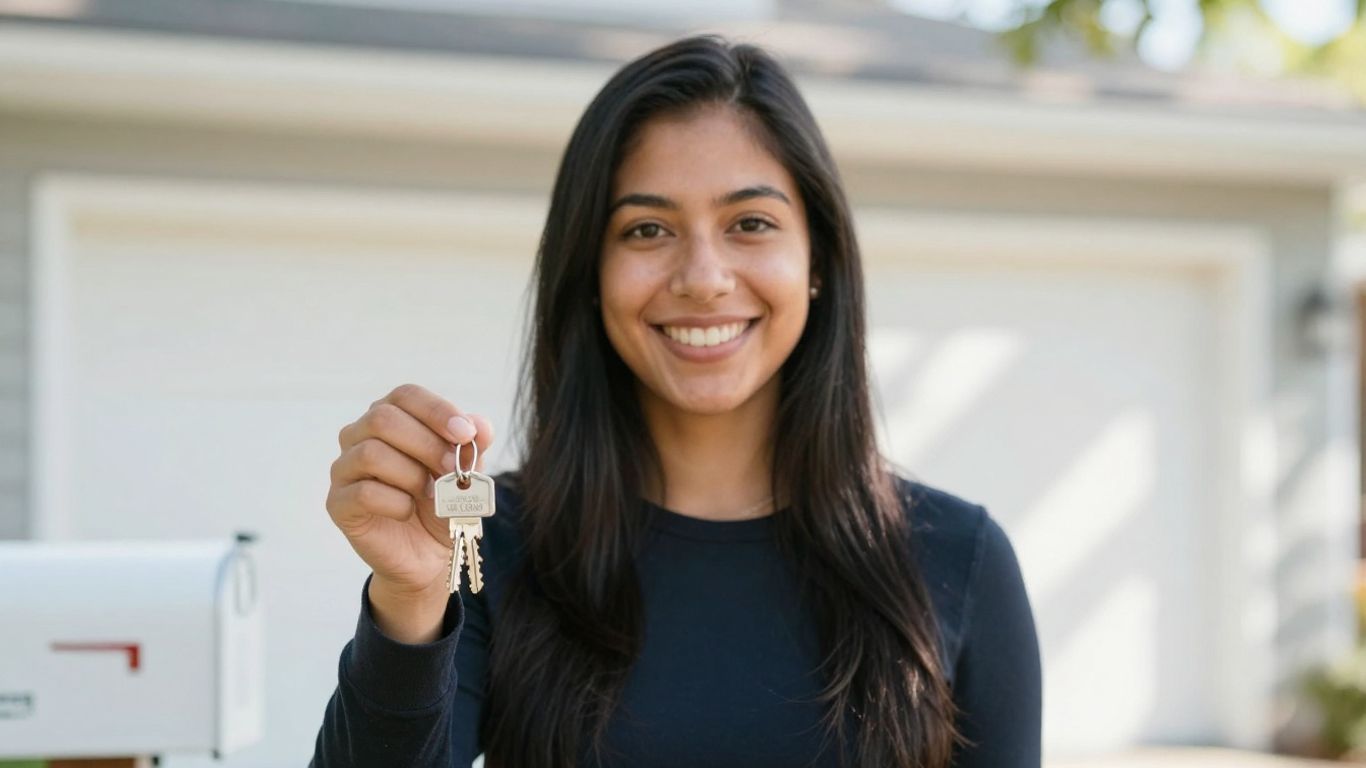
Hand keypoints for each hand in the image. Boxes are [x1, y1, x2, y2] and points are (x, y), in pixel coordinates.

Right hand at [327, 383, 494, 601]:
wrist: (426, 554)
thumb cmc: (442, 504)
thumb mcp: (466, 474)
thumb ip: (473, 447)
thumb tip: (480, 426)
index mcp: (391, 417)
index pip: (406, 395)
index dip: (437, 411)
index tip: (465, 434)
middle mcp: (359, 436)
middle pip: (383, 419)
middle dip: (427, 444)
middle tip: (453, 469)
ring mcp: (344, 469)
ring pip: (371, 453)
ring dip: (412, 475)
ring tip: (430, 494)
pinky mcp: (338, 503)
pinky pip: (363, 493)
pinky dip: (396, 503)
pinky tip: (408, 512)